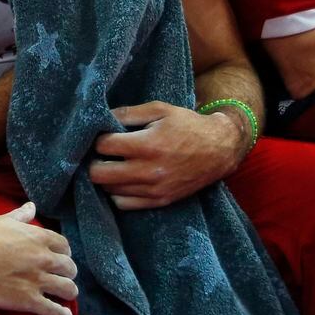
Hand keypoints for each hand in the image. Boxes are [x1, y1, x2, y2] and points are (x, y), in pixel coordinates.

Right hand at [0, 202, 76, 314]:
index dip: (64, 254)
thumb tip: (31, 207)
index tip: (60, 259)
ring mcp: (37, 280)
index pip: (65, 246)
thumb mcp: (3, 221)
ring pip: (68, 289)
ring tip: (66, 296)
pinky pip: (53, 310)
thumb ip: (21, 215)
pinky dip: (61, 314)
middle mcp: (44, 258)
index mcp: (39, 237)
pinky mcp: (28, 300)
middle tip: (62, 277)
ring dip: (69, 292)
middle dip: (68, 273)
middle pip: (70, 268)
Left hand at [88, 101, 242, 209]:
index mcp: (148, 145)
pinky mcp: (160, 201)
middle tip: (102, 154)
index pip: (103, 146)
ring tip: (113, 165)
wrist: (219, 149)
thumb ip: (128, 113)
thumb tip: (101, 118)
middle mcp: (148, 171)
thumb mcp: (160, 110)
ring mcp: (154, 189)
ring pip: (109, 190)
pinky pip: (124, 204)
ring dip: (106, 178)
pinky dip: (118, 193)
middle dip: (94, 161)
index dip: (99, 139)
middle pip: (98, 174)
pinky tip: (123, 180)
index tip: (104, 136)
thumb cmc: (187, 125)